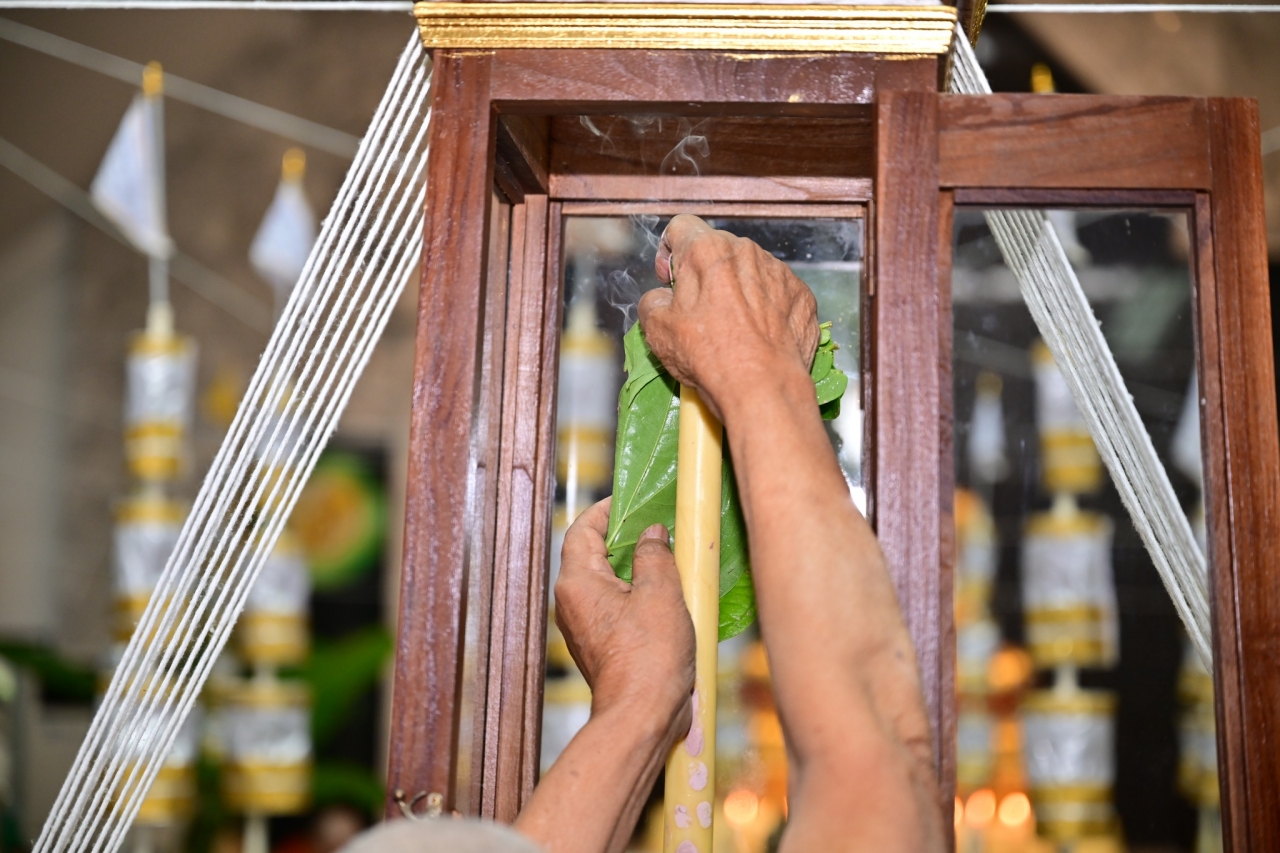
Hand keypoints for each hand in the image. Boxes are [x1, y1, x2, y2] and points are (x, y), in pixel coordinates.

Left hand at [554, 498, 694, 727]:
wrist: (642, 716)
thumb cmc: (649, 656)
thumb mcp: (660, 593)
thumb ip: (655, 555)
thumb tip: (651, 535)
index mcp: (578, 583)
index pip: (582, 530)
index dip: (605, 510)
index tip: (630, 500)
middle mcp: (573, 602)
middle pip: (594, 555)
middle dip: (625, 538)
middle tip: (658, 525)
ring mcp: (586, 626)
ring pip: (608, 582)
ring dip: (636, 568)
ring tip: (670, 559)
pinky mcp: (603, 645)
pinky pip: (617, 607)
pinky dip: (638, 595)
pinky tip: (668, 596)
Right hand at [639, 214, 818, 420]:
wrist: (763, 387)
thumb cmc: (708, 356)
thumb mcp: (656, 330)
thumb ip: (652, 300)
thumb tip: (662, 298)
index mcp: (706, 250)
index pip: (681, 227)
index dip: (670, 251)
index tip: (671, 280)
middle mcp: (746, 251)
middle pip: (718, 250)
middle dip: (705, 273)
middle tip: (700, 310)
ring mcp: (778, 271)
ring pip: (750, 270)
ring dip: (738, 289)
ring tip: (734, 327)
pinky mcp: (802, 294)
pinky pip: (777, 291)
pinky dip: (767, 306)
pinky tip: (760, 334)